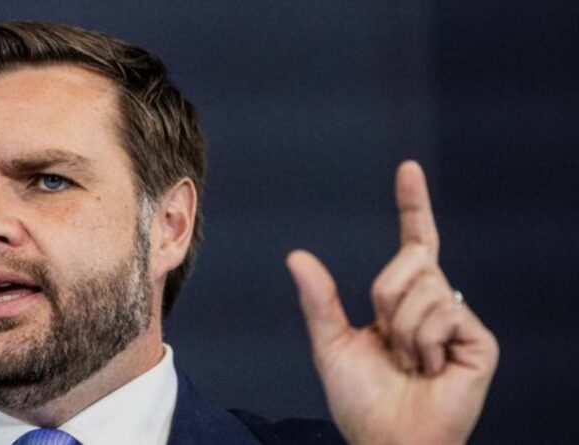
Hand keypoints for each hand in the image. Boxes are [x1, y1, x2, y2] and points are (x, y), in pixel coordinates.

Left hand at [287, 161, 498, 444]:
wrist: (386, 440)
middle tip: (388, 344)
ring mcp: (459, 321)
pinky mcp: (479, 341)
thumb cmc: (361, 400)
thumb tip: (297, 255)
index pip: (413, 242)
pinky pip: (442, 312)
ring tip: (408, 362)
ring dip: (402, 329)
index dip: (412, 205)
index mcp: (404, 300)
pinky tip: (429, 370)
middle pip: (409, 262)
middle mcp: (435, 302)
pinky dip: (423, 343)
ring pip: (423, 286)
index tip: (408, 168)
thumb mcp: (332, 344)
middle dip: (385, 298)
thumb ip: (319, 300)